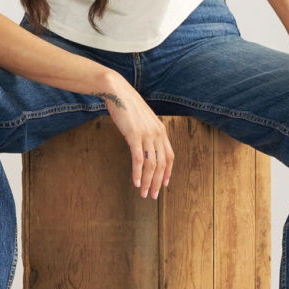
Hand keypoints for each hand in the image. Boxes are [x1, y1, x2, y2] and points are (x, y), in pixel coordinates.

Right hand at [94, 74, 174, 198]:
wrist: (119, 92)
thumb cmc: (129, 107)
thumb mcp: (143, 121)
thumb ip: (148, 133)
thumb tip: (147, 147)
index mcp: (161, 131)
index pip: (169, 157)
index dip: (168, 172)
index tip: (164, 185)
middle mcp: (157, 134)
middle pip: (161, 164)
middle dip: (158, 182)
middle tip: (153, 195)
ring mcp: (147, 135)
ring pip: (151, 164)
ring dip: (148, 181)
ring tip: (144, 193)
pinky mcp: (134, 135)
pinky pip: (138, 159)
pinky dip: (138, 173)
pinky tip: (136, 182)